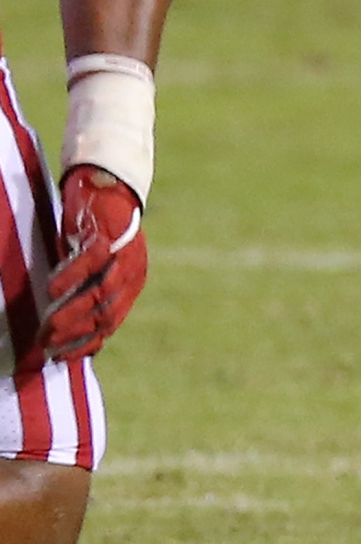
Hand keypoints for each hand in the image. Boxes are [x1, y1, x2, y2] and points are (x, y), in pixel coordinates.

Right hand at [38, 166, 146, 358]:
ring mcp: (123, 254)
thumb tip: (62, 328)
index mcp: (131, 284)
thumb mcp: (95, 268)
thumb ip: (85, 292)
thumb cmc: (94, 232)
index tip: (58, 357)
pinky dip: (71, 277)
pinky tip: (50, 289)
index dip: (84, 344)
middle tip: (44, 344)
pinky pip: (91, 262)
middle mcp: (132, 273)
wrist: (107, 185)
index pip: (110, 324)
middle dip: (73, 334)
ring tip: (46, 326)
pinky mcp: (108, 235)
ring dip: (71, 312)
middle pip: (105, 315)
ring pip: (100, 293)